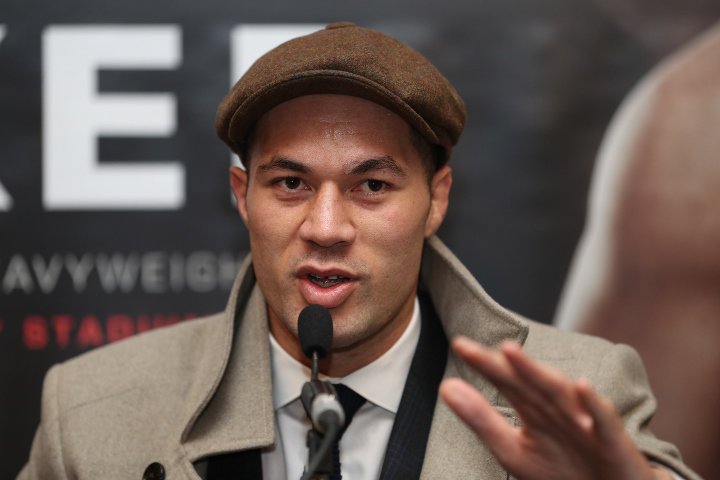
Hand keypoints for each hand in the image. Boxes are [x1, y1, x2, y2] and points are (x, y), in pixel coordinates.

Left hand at [439, 336, 671, 479]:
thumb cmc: (561, 470)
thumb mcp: (512, 450)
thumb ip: (481, 419)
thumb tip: (445, 386)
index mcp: (534, 409)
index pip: (506, 381)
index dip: (484, 364)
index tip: (459, 345)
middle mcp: (559, 408)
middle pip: (530, 382)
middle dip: (507, 363)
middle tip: (480, 348)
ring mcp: (586, 423)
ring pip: (561, 393)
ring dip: (538, 373)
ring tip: (511, 354)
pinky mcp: (613, 442)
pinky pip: (604, 420)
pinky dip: (593, 404)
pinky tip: (582, 386)